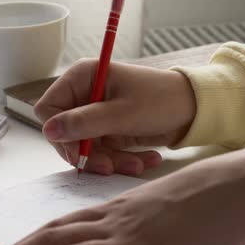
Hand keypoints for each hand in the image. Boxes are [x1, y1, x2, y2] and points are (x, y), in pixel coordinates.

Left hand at [0, 147, 244, 244]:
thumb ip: (128, 222)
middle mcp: (112, 223)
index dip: (25, 243)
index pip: (57, 226)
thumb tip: (110, 242)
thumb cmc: (201, 194)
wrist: (235, 185)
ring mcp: (129, 241)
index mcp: (113, 209)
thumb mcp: (156, 206)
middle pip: (51, 240)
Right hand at [34, 59, 195, 175]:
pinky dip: (122, 160)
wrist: (195, 109)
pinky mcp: (111, 130)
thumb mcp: (122, 114)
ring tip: (136, 165)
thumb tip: (49, 130)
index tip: (77, 151)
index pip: (50, 109)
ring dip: (110, 160)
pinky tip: (144, 161)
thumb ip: (84, 123)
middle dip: (88, 153)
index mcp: (83, 78)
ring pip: (87, 148)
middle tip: (108, 166)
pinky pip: (105, 152)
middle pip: (68, 133)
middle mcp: (86, 95)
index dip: (59, 133)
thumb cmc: (161, 100)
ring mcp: (98, 115)